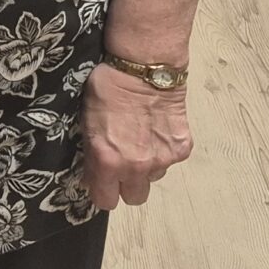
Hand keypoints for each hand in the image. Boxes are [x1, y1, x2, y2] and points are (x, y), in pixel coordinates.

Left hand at [82, 61, 191, 207]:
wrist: (144, 68)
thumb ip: (94, 152)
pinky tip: (157, 130)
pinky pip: (170, 160)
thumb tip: (95, 168)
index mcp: (107, 162)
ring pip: (153, 178)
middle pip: (133, 198)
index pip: (105, 201)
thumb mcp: (87, 121)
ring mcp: (162, 160)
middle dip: (126, 185)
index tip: (101, 180)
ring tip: (141, 140)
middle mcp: (136, 167)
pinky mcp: (181, 149)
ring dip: (146, 166)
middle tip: (123, 163)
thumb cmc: (108, 87)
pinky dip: (164, 150)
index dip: (101, 190)